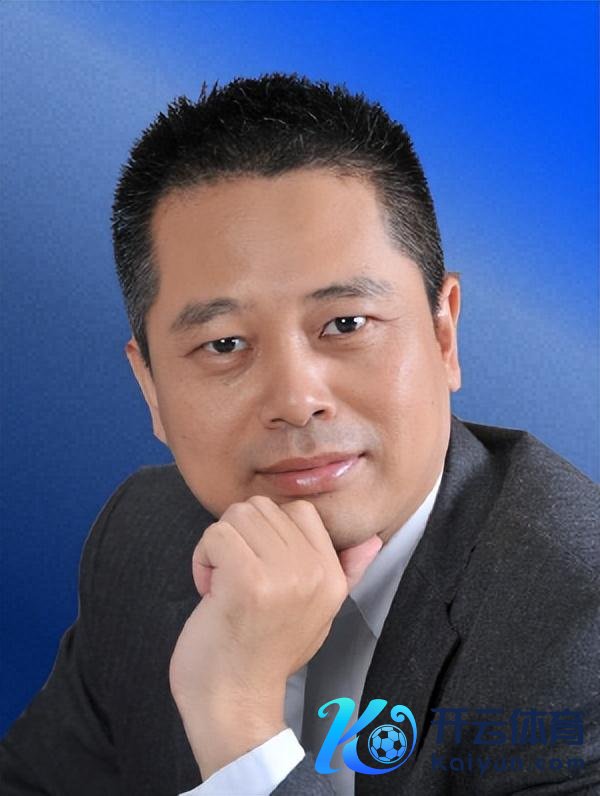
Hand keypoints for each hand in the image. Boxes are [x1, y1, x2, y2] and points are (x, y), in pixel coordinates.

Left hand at [169, 495, 382, 777]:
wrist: (236, 704)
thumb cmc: (266, 655)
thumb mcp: (318, 613)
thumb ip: (344, 572)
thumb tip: (372, 541)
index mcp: (332, 576)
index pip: (299, 510)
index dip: (267, 530)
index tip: (258, 566)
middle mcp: (315, 571)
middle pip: (261, 507)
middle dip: (239, 536)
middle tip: (235, 577)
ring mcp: (283, 575)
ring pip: (237, 515)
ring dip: (218, 546)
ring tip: (223, 583)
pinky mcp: (248, 581)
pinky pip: (217, 534)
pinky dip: (202, 557)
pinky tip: (209, 590)